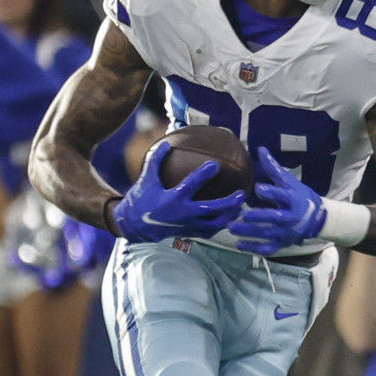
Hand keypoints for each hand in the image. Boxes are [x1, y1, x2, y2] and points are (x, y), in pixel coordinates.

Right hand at [110, 139, 245, 242]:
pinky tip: (229, 218)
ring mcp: (187, 225)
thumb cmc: (141, 199)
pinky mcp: (189, 233)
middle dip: (227, 202)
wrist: (135, 226)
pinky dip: (220, 225)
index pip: (191, 185)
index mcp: (172, 198)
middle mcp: (182, 213)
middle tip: (241, 193)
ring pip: (214, 224)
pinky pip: (209, 232)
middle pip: (210, 209)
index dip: (203, 175)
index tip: (215, 165)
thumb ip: (156, 160)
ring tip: (240, 208)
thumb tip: (166, 143)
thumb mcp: (146, 178)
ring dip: (228, 216)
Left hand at [229, 147, 326, 255]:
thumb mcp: (289, 181)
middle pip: (274, 218)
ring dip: (249, 233)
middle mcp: (289, 217)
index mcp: (292, 199)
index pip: (282, 195)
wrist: (316, 219)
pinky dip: (253, 248)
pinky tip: (239, 245)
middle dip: (258, 217)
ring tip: (232, 228)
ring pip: (267, 234)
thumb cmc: (299, 196)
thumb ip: (273, 168)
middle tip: (241, 215)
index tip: (258, 188)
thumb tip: (260, 149)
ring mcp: (285, 232)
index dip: (271, 192)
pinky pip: (267, 249)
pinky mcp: (281, 244)